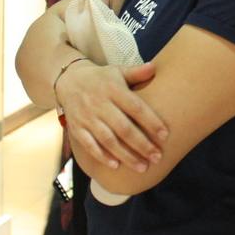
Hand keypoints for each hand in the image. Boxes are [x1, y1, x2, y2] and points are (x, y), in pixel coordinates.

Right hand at [58, 59, 165, 173]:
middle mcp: (99, 103)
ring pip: (108, 139)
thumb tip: (155, 67)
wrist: (69, 80)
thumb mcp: (117, 71)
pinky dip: (102, 155)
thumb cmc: (101, 78)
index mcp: (113, 89)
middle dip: (142, 144)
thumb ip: (136, 72)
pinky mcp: (77, 128)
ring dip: (126, 155)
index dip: (151, 122)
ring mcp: (87, 117)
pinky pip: (89, 144)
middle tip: (157, 157)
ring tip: (142, 167)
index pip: (135, 107)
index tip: (165, 136)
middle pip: (123, 127)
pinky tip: (116, 165)